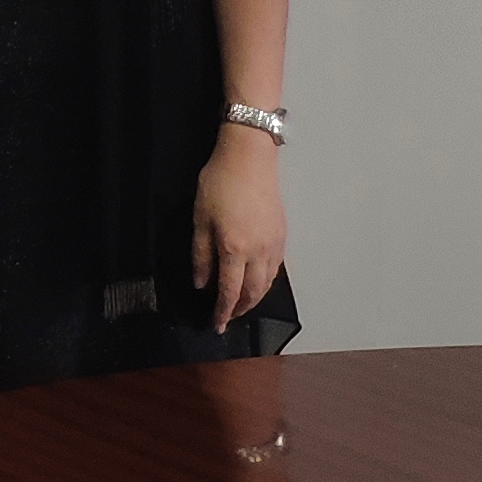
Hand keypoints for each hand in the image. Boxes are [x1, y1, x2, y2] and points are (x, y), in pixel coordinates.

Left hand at [191, 128, 285, 329]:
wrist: (249, 157)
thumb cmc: (220, 182)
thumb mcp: (200, 218)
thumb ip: (200, 254)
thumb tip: (201, 283)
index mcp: (234, 249)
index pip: (229, 292)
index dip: (223, 311)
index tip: (216, 324)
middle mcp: (258, 252)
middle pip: (253, 293)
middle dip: (241, 309)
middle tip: (229, 317)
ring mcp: (274, 244)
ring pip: (268, 283)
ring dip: (255, 298)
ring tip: (242, 304)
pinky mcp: (282, 234)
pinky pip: (276, 268)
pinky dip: (267, 281)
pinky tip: (258, 281)